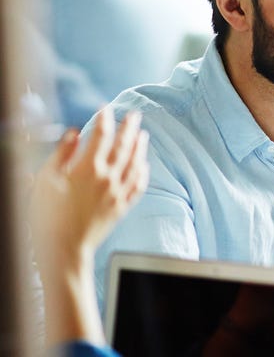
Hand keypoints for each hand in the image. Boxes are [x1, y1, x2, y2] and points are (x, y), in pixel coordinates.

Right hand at [30, 107, 149, 271]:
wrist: (63, 249)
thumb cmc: (47, 216)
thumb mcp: (45, 180)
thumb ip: (61, 154)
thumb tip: (74, 133)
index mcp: (88, 169)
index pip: (101, 136)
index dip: (105, 119)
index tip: (105, 108)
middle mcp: (108, 178)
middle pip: (123, 146)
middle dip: (129, 127)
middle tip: (135, 114)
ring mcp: (118, 193)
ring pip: (135, 164)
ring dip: (140, 147)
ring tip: (142, 134)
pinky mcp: (122, 207)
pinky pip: (138, 186)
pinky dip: (143, 172)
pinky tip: (144, 165)